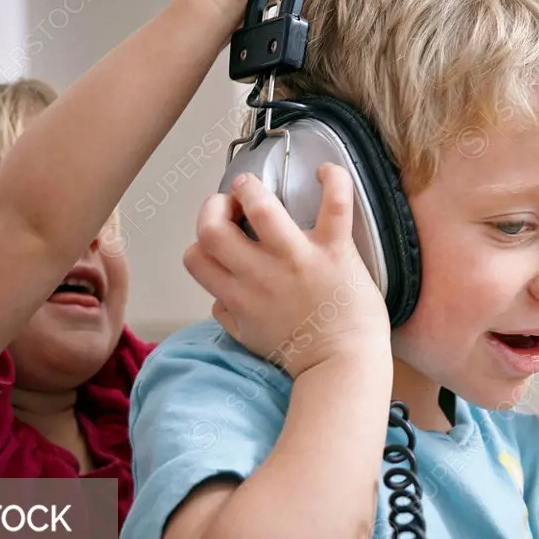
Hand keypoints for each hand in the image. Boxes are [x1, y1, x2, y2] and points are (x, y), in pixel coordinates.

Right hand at [183, 165, 389, 377]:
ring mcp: (296, 259)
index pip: (194, 257)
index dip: (201, 240)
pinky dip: (332, 180)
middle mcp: (260, 274)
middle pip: (212, 228)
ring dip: (252, 188)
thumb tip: (218, 296)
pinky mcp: (334, 250)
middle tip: (233, 205)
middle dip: (215, 206)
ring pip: (259, 205)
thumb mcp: (248, 339)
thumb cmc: (302, 354)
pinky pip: (334, 204)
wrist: (344, 366)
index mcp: (238, 296)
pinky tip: (324, 172)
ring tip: (256, 188)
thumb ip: (228, 314)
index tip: (220, 235)